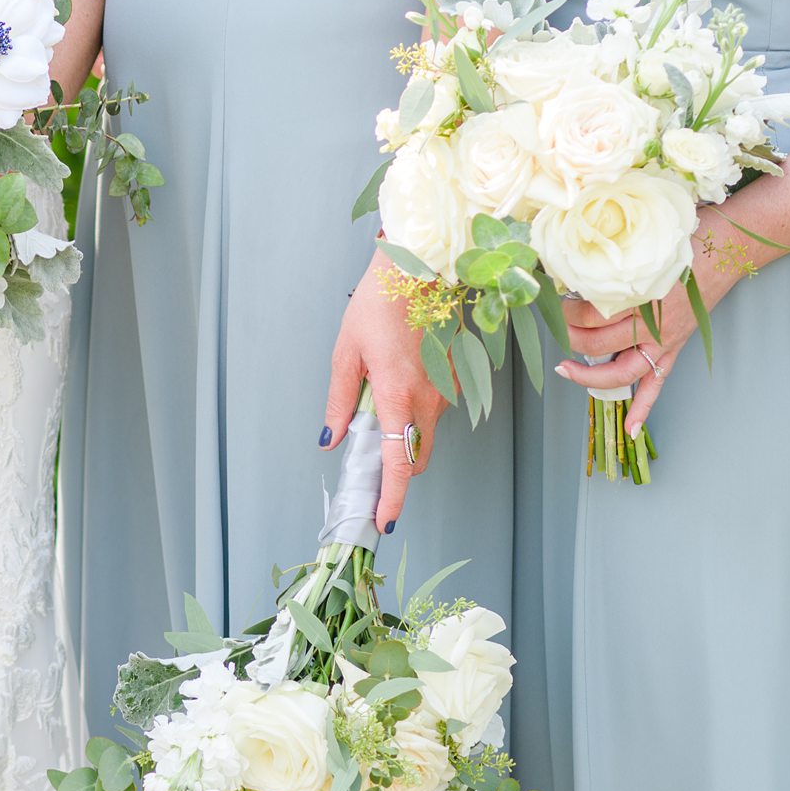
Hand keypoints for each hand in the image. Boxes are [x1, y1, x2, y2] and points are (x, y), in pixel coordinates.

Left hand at [321, 251, 445, 531]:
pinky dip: (417, 409)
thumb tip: (331, 439)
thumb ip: (339, 401)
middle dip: (397, 471)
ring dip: (405, 433)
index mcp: (399, 396)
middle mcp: (431, 399)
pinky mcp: (458, 378)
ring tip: (379, 400)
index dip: (392, 499)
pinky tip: (400, 381)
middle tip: (370, 468)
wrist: (420, 269)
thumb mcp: (346, 353)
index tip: (384, 521)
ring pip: (427, 432)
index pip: (398, 464)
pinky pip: (437, 408)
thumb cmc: (379, 305)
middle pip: (417, 458)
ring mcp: (450, 389)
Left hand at [556, 236, 736, 437]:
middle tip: (553, 325)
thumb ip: (612, 261)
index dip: (563, 310)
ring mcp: (665, 342)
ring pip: (621, 372)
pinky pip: (657, 384)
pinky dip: (643, 408)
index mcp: (640, 297)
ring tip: (565, 369)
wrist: (728, 248)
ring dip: (590, 376)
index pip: (589, 314)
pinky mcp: (675, 348)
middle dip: (568, 337)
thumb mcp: (641, 245)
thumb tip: (574, 263)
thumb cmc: (686, 240)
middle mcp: (651, 325)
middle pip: (597, 344)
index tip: (550, 298)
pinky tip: (630, 429)